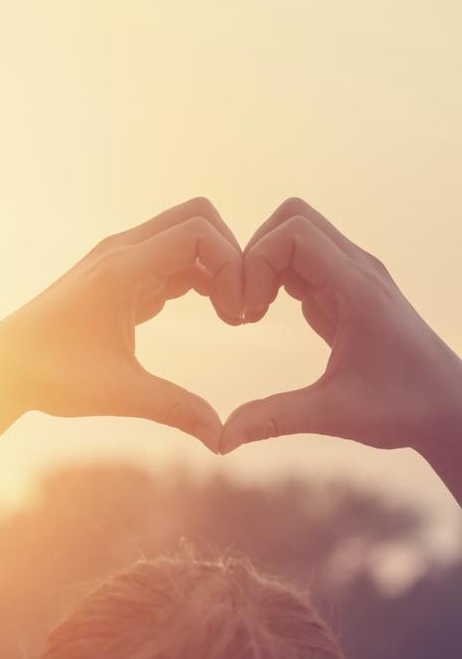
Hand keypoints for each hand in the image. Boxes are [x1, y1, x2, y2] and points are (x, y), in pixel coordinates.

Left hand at [0, 198, 243, 451]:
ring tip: (231, 315)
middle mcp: (121, 252)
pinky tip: (211, 313)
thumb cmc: (52, 376)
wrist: (3, 367)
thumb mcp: (120, 394)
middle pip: (198, 217)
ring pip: (186, 235)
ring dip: (215, 266)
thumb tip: (224, 440)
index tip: (238, 314)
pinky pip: (171, 257)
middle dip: (231, 255)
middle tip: (241, 307)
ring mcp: (118, 260)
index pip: (198, 232)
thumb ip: (176, 410)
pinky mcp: (118, 275)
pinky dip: (198, 275)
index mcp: (122, 269)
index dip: (232, 265)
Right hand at [221, 198, 461, 453]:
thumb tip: (219, 439)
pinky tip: (261, 316)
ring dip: (261, 265)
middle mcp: (357, 270)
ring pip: (294, 235)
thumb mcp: (333, 415)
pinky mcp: (345, 289)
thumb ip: (273, 419)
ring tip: (248, 312)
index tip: (247, 312)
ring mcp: (352, 276)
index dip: (256, 261)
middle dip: (253, 254)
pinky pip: (300, 261)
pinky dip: (272, 278)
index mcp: (357, 289)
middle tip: (242, 304)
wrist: (449, 408)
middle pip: (292, 219)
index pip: (294, 233)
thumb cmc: (402, 408)